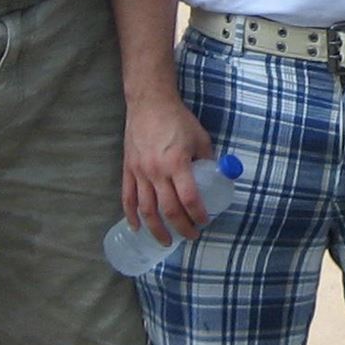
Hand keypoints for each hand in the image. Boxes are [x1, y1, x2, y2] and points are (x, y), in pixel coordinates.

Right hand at [122, 90, 215, 243]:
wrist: (149, 103)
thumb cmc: (178, 119)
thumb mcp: (200, 138)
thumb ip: (207, 159)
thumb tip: (217, 177)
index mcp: (177, 163)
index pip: (189, 198)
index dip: (198, 215)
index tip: (205, 222)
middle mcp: (156, 171)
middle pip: (169, 209)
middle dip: (181, 227)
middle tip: (191, 236)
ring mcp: (140, 172)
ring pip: (146, 209)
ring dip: (156, 229)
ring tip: (166, 241)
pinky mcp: (128, 169)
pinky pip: (127, 198)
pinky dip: (131, 215)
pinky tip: (137, 228)